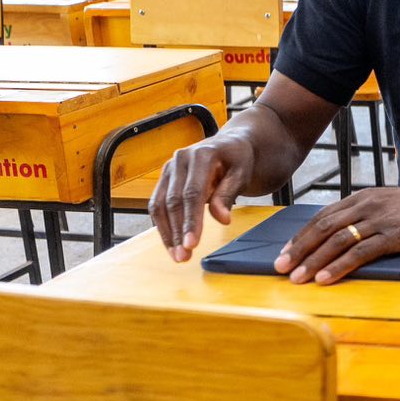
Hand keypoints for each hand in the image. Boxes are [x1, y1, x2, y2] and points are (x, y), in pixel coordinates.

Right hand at [149, 132, 259, 261]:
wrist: (230, 144)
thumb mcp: (242, 173)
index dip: (191, 220)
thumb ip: (229, 193)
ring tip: (177, 255)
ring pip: (160, 205)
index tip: (192, 244)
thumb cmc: (238, 159)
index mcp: (201, 155)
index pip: (192, 193)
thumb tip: (222, 218)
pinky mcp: (165, 178)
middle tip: (183, 256)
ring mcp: (169, 168)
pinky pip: (157, 204)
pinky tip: (171, 242)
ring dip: (166, 232)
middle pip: (173, 201)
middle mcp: (180, 159)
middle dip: (177, 231)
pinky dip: (163, 225)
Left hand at [273, 186, 399, 285]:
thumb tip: (340, 234)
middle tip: (280, 268)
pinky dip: (339, 266)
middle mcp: (366, 205)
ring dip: (314, 261)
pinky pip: (360, 252)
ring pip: (337, 241)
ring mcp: (380, 220)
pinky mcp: (394, 236)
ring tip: (297, 278)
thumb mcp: (388, 203)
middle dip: (299, 250)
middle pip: (323, 228)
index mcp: (362, 197)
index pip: (322, 216)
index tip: (286, 252)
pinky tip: (326, 278)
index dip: (301, 236)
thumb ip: (364, 215)